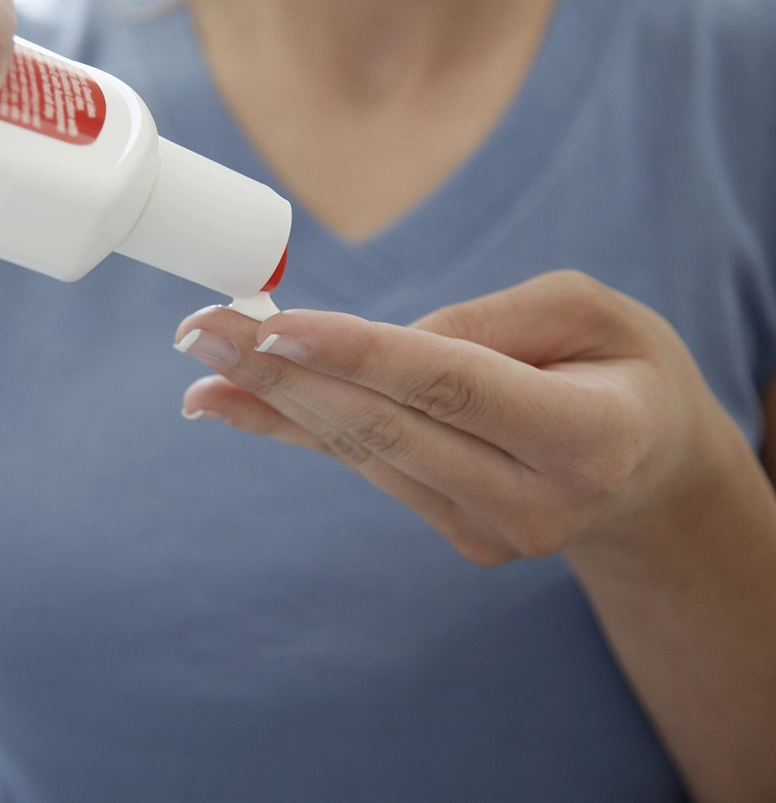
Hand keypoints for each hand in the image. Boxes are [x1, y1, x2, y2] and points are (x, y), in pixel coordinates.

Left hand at [174, 270, 746, 565]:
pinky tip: (232, 401)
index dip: (359, 356)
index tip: (275, 327)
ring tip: (199, 356)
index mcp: (588, 436)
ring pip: (365, 450)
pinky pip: (368, 465)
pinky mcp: (459, 537)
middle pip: (389, 427)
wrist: (650, 468)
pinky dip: (298, 428)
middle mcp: (538, 500)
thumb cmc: (625, 369)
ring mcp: (494, 532)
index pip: (453, 386)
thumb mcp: (592, 311)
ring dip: (273, 401)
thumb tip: (382, 345)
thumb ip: (495, 319)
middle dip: (285, 373)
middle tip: (203, 329)